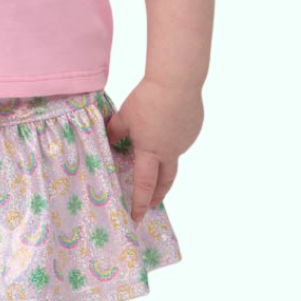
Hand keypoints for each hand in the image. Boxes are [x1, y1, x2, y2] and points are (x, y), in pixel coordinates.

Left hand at [103, 77, 203, 220]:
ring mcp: (185, 141)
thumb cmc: (147, 100)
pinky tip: (166, 123)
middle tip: (151, 204)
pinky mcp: (193, 128)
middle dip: (157, 194)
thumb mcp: (124, 117)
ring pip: (173, 155)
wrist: (177, 82)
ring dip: (164, 159)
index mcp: (151, 151)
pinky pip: (181, 137)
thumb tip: (108, 141)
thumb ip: (115, 132)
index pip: (144, 184)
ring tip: (155, 151)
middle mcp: (171, 151)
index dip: (139, 202)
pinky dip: (172, 137)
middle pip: (166, 180)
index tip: (137, 217)